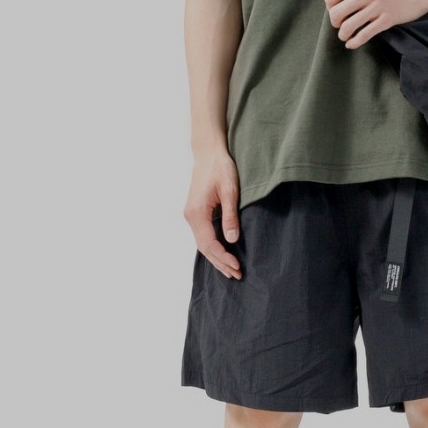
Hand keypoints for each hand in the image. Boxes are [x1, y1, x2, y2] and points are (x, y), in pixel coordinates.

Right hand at [184, 149, 242, 278]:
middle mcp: (190, 216)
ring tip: (231, 270)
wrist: (208, 152)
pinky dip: (213, 247)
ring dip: (216, 257)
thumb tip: (232, 240)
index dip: (223, 257)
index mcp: (197, 213)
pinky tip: (223, 253)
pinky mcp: (196, 212)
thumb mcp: (230, 191)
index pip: (209, 243)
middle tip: (237, 275)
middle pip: (204, 248)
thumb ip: (230, 216)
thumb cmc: (220, 167)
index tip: (237, 267)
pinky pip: (203, 235)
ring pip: (202, 243)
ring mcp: (191, 215)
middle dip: (220, 262)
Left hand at [317, 0, 427, 46]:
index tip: (337, 10)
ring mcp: (377, 6)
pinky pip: (364, 35)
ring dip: (343, 34)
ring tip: (345, 35)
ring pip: (348, 26)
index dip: (330, 7)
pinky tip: (352, 43)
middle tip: (340, 23)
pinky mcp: (386, 19)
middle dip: (335, 22)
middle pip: (336, 13)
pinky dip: (354, 42)